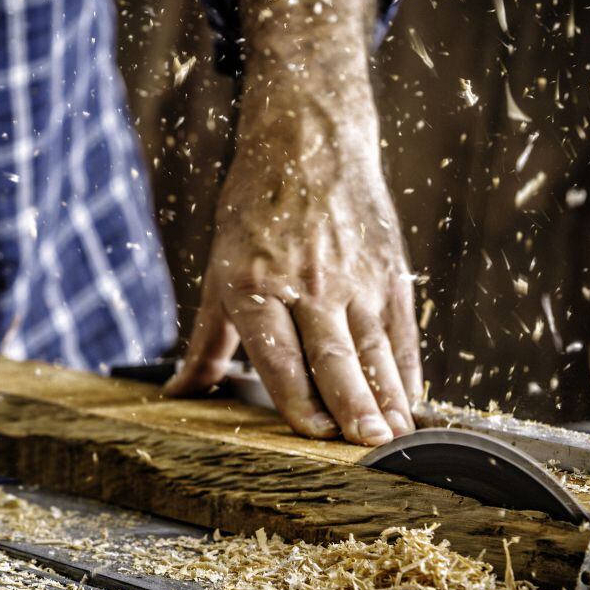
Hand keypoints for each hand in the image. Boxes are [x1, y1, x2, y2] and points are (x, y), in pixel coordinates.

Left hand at [166, 157, 421, 444]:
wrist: (309, 144)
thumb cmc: (254, 213)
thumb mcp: (219, 272)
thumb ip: (205, 341)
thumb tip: (179, 393)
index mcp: (255, 285)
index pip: (279, 355)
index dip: (297, 399)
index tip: (313, 434)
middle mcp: (306, 283)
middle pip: (332, 356)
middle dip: (351, 406)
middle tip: (367, 446)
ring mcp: (352, 276)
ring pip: (373, 347)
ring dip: (386, 396)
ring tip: (395, 435)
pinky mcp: (387, 268)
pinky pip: (399, 328)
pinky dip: (406, 367)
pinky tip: (410, 399)